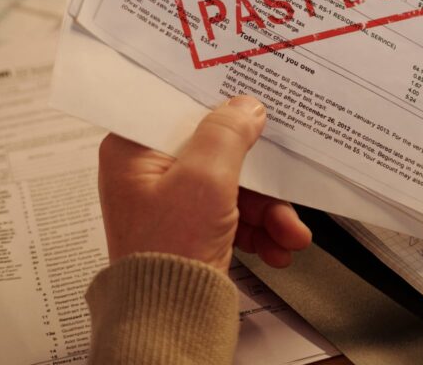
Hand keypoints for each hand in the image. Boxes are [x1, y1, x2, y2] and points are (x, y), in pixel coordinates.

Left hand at [98, 96, 311, 272]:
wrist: (170, 320)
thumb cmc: (167, 253)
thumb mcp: (204, 180)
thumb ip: (227, 133)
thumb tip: (246, 107)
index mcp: (134, 151)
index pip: (184, 109)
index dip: (222, 105)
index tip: (255, 103)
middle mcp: (150, 172)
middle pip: (219, 150)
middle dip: (261, 178)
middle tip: (284, 184)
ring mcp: (174, 201)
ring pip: (235, 184)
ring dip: (269, 209)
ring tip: (289, 231)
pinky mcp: (194, 226)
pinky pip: (236, 212)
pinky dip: (261, 228)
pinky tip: (279, 243)